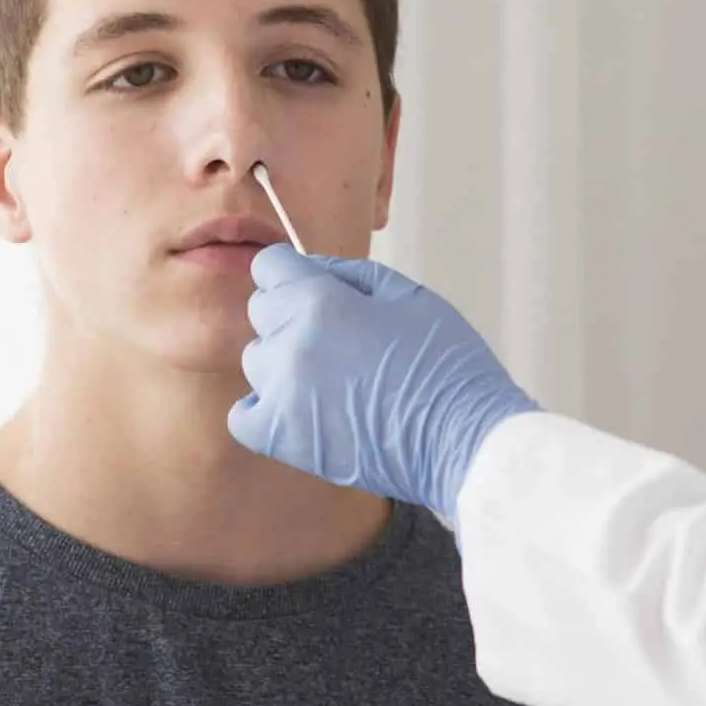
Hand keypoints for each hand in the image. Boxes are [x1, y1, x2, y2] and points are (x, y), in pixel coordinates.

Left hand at [230, 245, 536, 523]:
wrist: (461, 440)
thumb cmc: (446, 365)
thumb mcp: (409, 295)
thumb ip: (351, 274)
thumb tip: (313, 269)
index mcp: (321, 303)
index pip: (269, 266)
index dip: (293, 272)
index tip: (312, 286)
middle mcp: (292, 344)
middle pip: (262, 311)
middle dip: (292, 313)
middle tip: (339, 336)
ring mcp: (282, 395)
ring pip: (257, 360)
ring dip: (285, 361)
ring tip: (332, 377)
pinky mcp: (283, 439)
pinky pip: (244, 415)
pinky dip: (265, 409)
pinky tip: (299, 407)